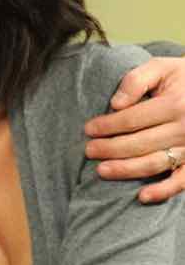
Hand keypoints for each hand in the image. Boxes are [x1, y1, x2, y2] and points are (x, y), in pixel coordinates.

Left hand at [85, 56, 184, 202]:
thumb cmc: (182, 77)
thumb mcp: (161, 67)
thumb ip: (136, 80)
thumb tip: (115, 104)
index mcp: (175, 104)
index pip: (132, 119)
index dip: (107, 126)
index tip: (89, 129)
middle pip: (140, 143)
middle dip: (110, 149)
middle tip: (89, 151)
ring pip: (155, 163)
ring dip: (127, 170)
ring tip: (102, 171)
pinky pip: (183, 181)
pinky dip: (164, 191)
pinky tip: (142, 196)